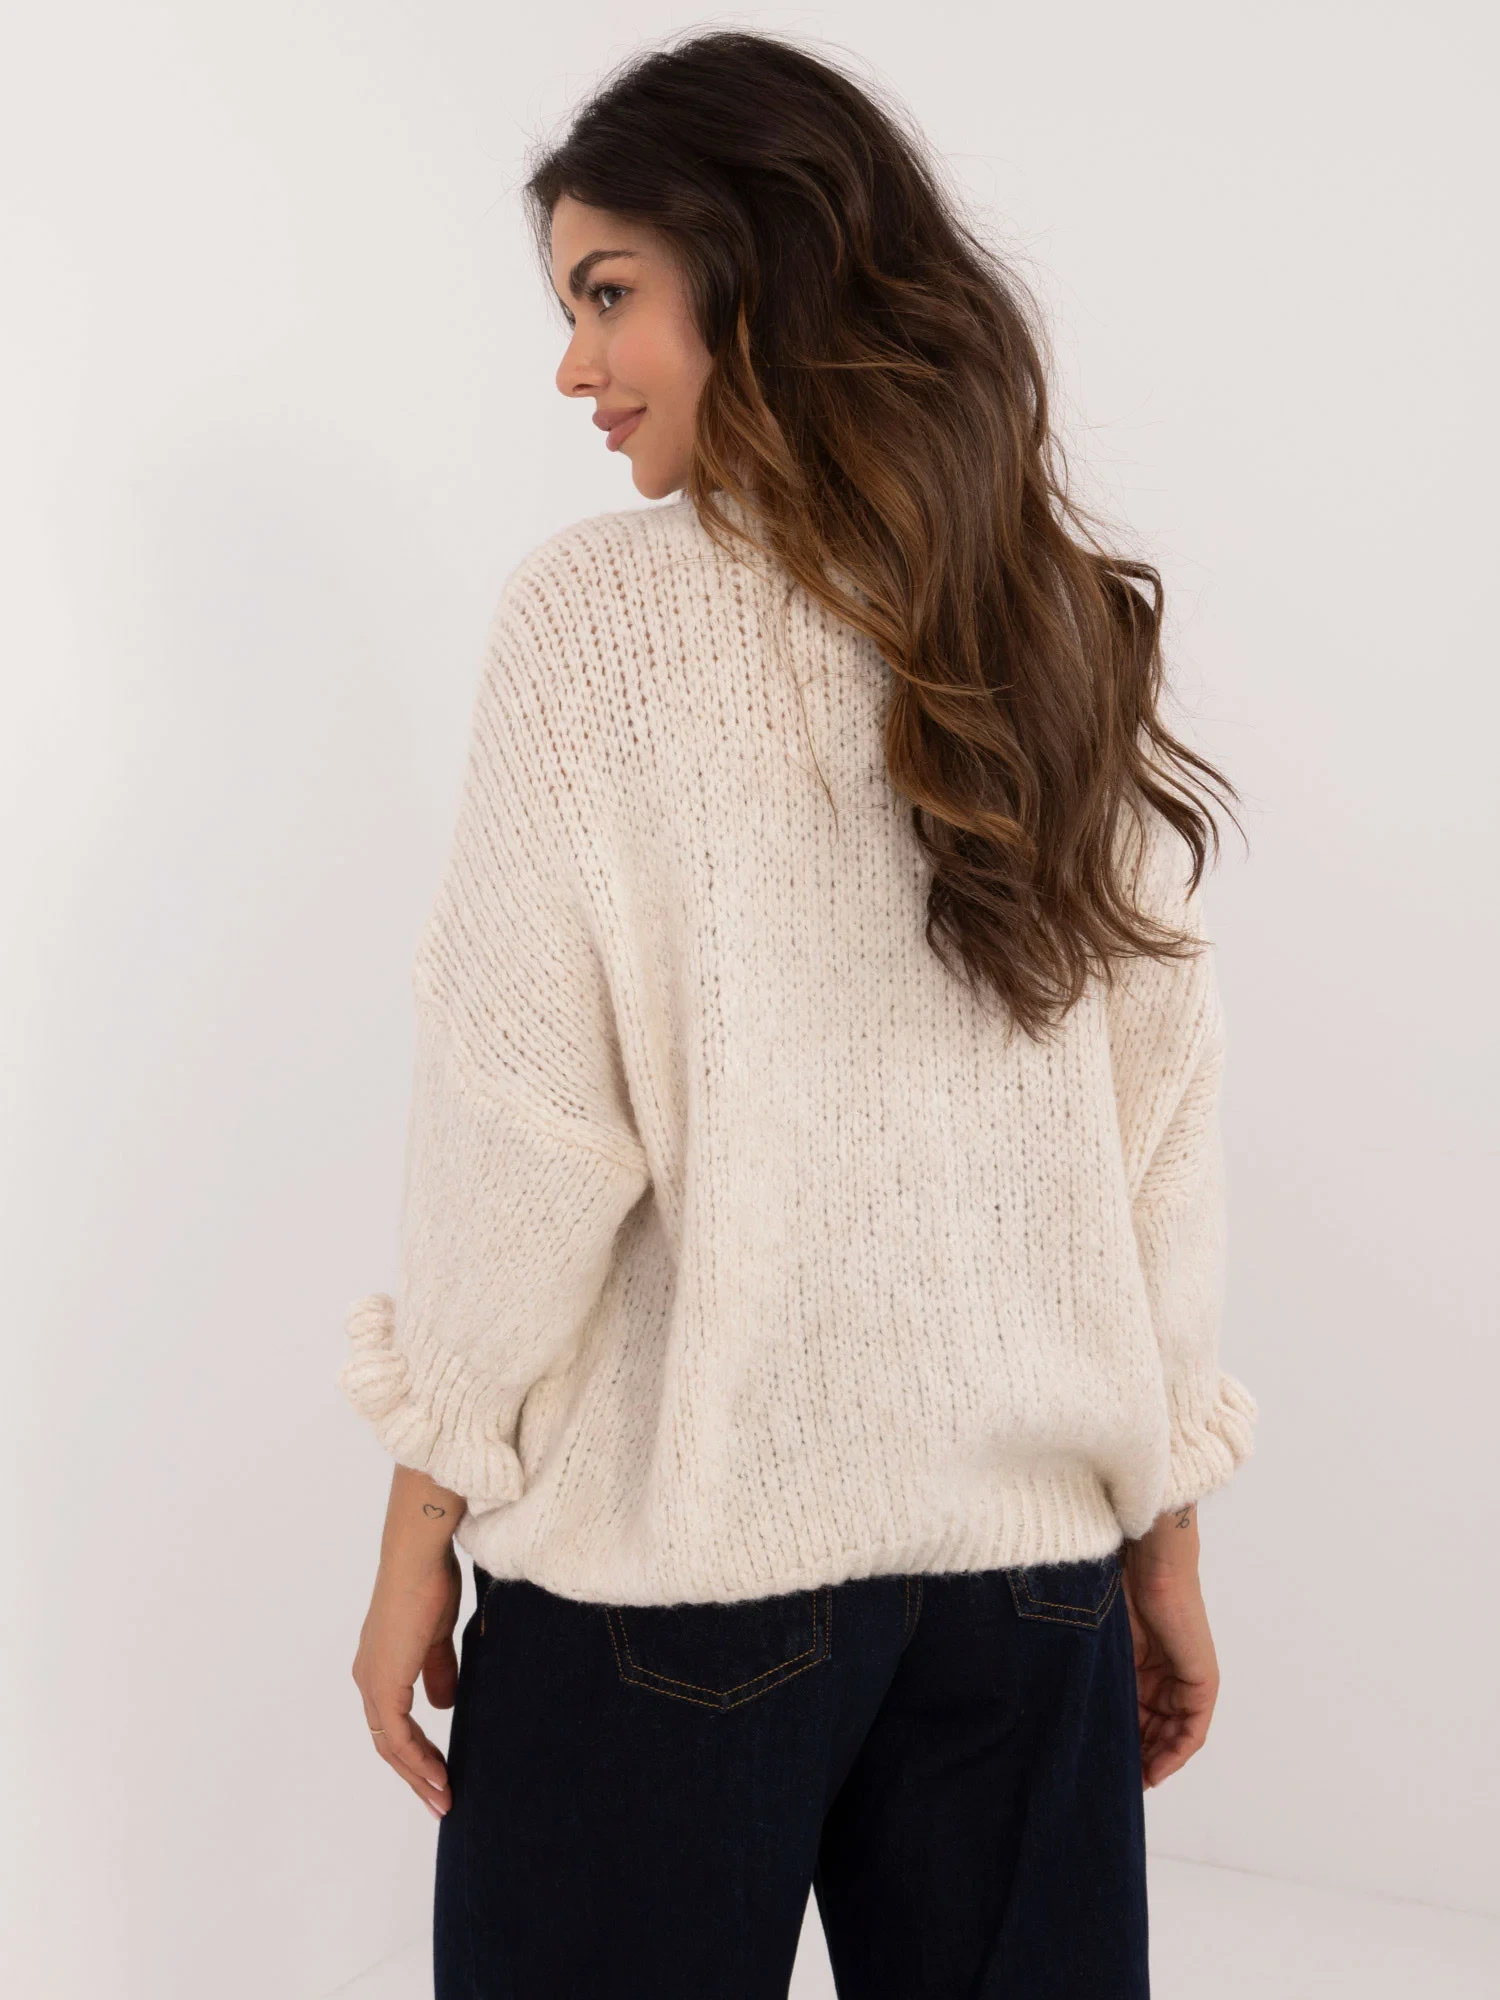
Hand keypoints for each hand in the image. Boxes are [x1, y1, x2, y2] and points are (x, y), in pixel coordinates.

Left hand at [351, 1546, 462, 1819]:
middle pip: (388, 1743)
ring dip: (418, 1775)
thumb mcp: (437, 1636)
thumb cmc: (429, 1584)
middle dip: (416, 1775)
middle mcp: (369, 1678)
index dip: (417, 1752)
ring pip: (391, 1746)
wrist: (419, 1559)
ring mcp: (373, 1682)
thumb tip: (442, 1705)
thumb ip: (437, 1671)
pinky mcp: (384, 1684)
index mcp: (380, 1665)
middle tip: (442, 1799)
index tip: (442, 1773)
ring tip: (444, 1797)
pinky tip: (438, 1775)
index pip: (394, 1722)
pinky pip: (397, 1737)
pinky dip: (418, 1760)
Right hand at [1121, 1507, 1220, 1787]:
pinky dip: (1175, 1753)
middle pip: (1152, 1729)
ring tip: (1128, 1782)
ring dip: (1153, 1760)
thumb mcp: (1097, 1639)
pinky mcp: (1201, 1681)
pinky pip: (1192, 1730)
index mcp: (1139, 1661)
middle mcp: (1164, 1673)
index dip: (1120, 1741)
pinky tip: (1154, 1770)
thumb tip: (1059, 1703)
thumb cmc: (1112, 1585)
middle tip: (1110, 1781)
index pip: (1133, 1713)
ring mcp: (1185, 1678)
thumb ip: (1093, 1669)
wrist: (1147, 1561)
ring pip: (1170, 1734)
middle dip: (1134, 1757)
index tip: (1098, 1764)